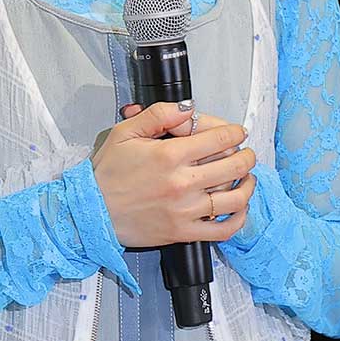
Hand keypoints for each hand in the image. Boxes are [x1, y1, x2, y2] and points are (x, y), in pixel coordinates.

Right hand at [91, 101, 255, 248]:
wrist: (91, 211)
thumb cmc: (106, 174)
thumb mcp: (124, 132)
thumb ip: (159, 115)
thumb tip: (188, 108)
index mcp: (170, 155)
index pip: (219, 138)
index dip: (235, 132)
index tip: (237, 132)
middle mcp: (182, 183)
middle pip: (234, 166)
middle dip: (247, 155)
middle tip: (246, 152)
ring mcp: (185, 210)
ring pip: (235, 198)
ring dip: (248, 184)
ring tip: (248, 178)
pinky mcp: (184, 232)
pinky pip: (223, 229)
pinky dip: (238, 218)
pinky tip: (238, 208)